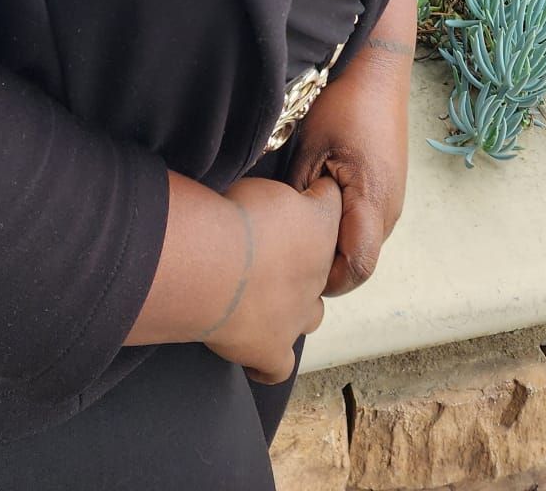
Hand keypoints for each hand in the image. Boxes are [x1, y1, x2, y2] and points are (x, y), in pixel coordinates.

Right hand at [202, 174, 340, 384]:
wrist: (215, 265)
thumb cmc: (235, 217)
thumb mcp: (259, 179)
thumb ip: (274, 189)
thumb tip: (265, 194)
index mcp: (320, 223)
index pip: (330, 199)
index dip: (313, 194)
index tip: (292, 192)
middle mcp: (318, 273)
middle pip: (322, 265)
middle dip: (301, 259)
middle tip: (265, 248)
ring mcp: (297, 315)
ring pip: (310, 315)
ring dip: (294, 306)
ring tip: (266, 295)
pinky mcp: (272, 350)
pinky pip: (278, 366)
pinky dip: (268, 361)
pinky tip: (254, 350)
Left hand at [285, 43, 412, 296]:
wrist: (375, 69)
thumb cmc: (343, 105)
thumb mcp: (310, 151)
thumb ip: (300, 199)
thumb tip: (283, 235)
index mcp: (373, 203)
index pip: (357, 269)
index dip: (327, 279)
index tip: (294, 269)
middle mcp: (390, 210)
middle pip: (360, 261)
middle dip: (327, 265)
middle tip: (289, 249)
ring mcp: (393, 200)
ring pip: (362, 242)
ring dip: (336, 243)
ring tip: (301, 223)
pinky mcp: (389, 188)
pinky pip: (366, 222)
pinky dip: (344, 225)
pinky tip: (318, 203)